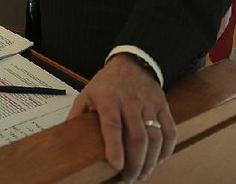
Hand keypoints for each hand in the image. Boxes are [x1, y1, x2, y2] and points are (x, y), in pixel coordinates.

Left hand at [67, 54, 176, 181]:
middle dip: (135, 162)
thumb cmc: (107, 83)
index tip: (116, 166)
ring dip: (150, 161)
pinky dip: (167, 150)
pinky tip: (158, 160)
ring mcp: (149, 103)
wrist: (131, 63)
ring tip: (142, 174)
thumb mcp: (87, 94)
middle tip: (129, 178)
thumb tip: (66, 138)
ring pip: (155, 137)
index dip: (115, 146)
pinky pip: (170, 131)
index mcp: (108, 98)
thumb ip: (77, 115)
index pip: (112, 125)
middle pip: (137, 136)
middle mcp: (130, 100)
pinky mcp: (163, 105)